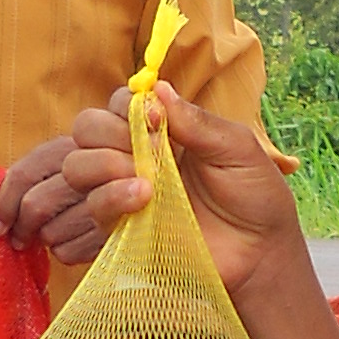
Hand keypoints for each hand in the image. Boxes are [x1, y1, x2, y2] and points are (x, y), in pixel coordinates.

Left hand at [0, 135, 111, 266]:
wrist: (161, 195)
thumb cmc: (105, 178)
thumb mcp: (72, 161)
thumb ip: (35, 170)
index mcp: (76, 143)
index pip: (26, 173)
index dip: (4, 201)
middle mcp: (95, 166)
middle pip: (35, 206)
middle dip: (22, 226)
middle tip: (18, 239)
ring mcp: (111, 200)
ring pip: (50, 232)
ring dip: (48, 238)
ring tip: (64, 231)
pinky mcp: (117, 233)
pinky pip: (70, 252)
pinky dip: (68, 252)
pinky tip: (82, 241)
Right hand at [56, 88, 307, 300]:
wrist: (260, 251)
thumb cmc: (254, 195)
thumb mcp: (235, 148)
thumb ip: (197, 121)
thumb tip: (158, 88)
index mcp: (161, 130)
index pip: (118, 103)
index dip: (127, 105)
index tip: (156, 118)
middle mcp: (134, 156)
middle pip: (87, 128)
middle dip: (107, 131)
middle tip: (147, 146)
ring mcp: (123, 192)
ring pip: (78, 166)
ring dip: (104, 163)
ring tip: (147, 180)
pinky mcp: (121, 228)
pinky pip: (94, 206)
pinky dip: (112, 196)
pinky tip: (143, 198)